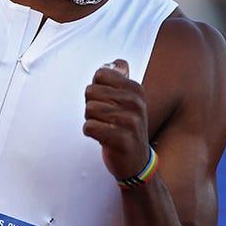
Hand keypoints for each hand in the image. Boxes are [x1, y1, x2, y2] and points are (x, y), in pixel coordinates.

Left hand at [83, 59, 150, 179]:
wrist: (136, 162)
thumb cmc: (127, 128)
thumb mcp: (129, 101)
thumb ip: (121, 80)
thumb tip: (117, 63)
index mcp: (135, 89)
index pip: (100, 74)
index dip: (96, 88)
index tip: (106, 102)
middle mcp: (135, 102)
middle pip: (91, 91)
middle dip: (91, 106)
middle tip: (105, 118)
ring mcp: (130, 121)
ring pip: (88, 109)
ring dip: (91, 120)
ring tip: (105, 128)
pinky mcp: (121, 138)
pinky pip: (89, 127)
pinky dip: (90, 132)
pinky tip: (102, 137)